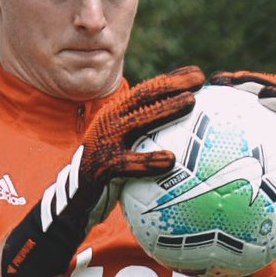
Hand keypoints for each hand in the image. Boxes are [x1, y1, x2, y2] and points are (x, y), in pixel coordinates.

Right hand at [2, 66, 203, 276]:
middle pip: (142, 96)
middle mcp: (109, 123)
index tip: (199, 72)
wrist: (75, 204)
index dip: (171, 78)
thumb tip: (189, 143)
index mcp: (116, 117)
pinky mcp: (100, 166)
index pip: (146, 91)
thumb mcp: (125, 154)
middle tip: (200, 77)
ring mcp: (103, 142)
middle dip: (171, 83)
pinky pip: (127, 163)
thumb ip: (147, 141)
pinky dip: (149, 161)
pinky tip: (171, 161)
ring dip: (164, 109)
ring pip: (137, 121)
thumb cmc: (108, 180)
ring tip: (191, 102)